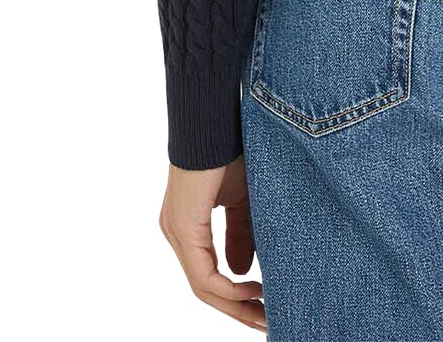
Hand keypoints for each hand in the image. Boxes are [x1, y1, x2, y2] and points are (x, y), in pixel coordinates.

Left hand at [159, 157, 265, 329]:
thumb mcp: (244, 200)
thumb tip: (243, 271)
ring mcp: (177, 232)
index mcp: (189, 227)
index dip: (235, 295)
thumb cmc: (230, 151)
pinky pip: (202, 273)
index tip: (264, 304)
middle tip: (265, 322)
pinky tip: (251, 290)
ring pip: (202, 285)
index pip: (208, 274)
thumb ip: (242, 235)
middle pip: (204, 287)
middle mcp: (177, 234)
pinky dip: (227, 287)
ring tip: (262, 312)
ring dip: (234, 304)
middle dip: (237, 309)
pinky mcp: (183, 227)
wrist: (217, 121)